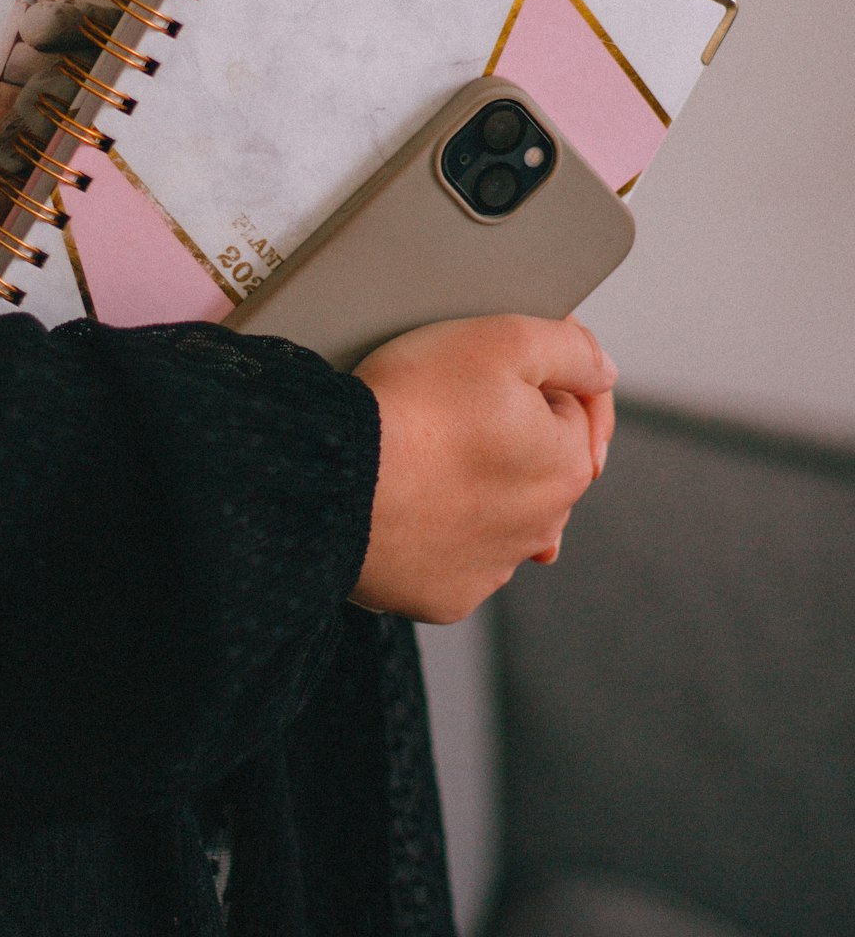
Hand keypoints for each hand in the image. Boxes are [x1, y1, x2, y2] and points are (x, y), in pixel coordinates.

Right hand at [350, 315, 616, 622]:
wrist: (332, 479)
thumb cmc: (414, 405)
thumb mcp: (503, 340)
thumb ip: (571, 348)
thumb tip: (602, 369)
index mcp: (568, 465)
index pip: (573, 408)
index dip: (534, 378)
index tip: (488, 370)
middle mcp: (543, 527)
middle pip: (536, 464)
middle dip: (508, 437)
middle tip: (448, 406)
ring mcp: (492, 569)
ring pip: (495, 512)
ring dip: (474, 485)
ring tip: (423, 453)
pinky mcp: (445, 596)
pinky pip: (451, 555)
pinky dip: (436, 528)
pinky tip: (407, 499)